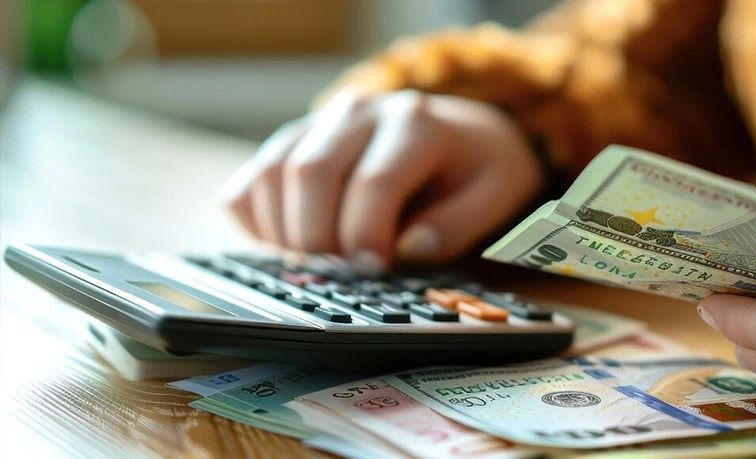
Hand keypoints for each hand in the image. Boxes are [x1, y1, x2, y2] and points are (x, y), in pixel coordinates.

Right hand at [220, 90, 542, 273]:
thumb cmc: (473, 169)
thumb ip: (457, 225)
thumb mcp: (495, 194)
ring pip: (271, 175)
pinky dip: (258, 227)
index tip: (374, 270)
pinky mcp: (287, 143)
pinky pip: (247, 186)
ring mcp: (316, 123)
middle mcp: (359, 111)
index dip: (366, 234)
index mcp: (415, 122)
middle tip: (342, 276)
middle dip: (319, 238)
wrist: (458, 132)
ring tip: (321, 266)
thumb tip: (405, 248)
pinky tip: (295, 248)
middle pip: (311, 172)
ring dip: (286, 234)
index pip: (374, 180)